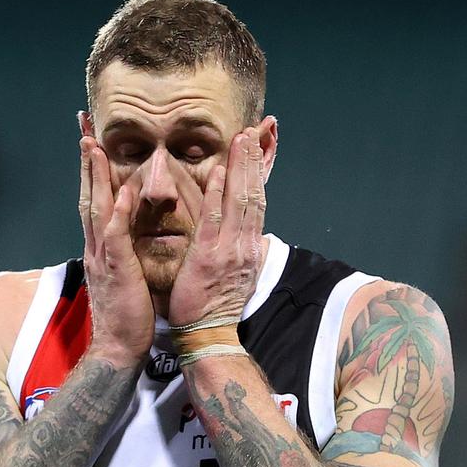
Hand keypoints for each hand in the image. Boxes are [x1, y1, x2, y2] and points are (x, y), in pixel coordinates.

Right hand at [78, 137, 154, 365]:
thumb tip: (129, 236)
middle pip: (88, 197)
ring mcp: (103, 259)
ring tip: (93, 146)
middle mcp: (96, 249)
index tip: (92, 144)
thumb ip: (123, 253)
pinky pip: (115, 238)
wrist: (118, 348)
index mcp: (101, 250)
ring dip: (94, 177)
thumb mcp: (125, 276)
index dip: (92, 173)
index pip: (95, 203)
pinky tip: (121, 191)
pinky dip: (117, 213)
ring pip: (96, 210)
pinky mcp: (116, 271)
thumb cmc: (128, 316)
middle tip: (84, 129)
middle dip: (86, 162)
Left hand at [168, 128, 265, 326]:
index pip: (257, 203)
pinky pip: (215, 222)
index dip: (257, 174)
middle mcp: (245, 246)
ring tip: (241, 140)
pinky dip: (219, 195)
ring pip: (239, 202)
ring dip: (241, 168)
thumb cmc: (216, 306)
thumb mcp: (237, 275)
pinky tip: (220, 172)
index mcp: (250, 249)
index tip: (256, 148)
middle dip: (253, 162)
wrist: (209, 335)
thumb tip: (252, 236)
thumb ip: (242, 251)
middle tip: (251, 131)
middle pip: (253, 195)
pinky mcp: (208, 258)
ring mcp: (228, 251)